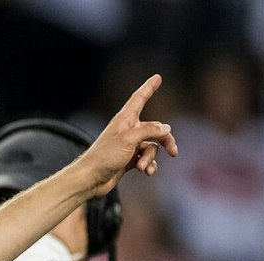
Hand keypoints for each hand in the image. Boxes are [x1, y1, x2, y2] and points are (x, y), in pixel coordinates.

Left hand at [78, 74, 178, 194]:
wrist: (90, 179)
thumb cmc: (105, 156)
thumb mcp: (129, 139)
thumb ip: (149, 131)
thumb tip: (166, 128)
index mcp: (125, 119)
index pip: (139, 99)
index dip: (149, 88)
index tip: (157, 77)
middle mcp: (128, 130)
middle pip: (155, 129)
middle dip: (165, 140)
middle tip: (173, 152)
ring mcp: (129, 145)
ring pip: (151, 146)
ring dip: (150, 158)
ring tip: (143, 167)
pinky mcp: (129, 159)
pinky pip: (146, 159)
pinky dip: (148, 165)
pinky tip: (146, 172)